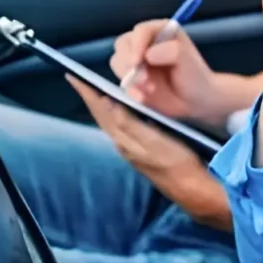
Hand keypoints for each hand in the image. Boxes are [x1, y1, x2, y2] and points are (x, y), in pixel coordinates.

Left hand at [68, 77, 231, 230]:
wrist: (190, 186)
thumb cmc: (175, 161)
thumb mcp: (154, 141)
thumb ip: (130, 124)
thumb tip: (108, 104)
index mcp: (123, 138)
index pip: (100, 110)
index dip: (87, 93)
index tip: (72, 75)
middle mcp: (122, 143)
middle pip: (101, 115)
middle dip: (90, 96)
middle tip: (81, 77)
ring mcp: (131, 147)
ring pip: (110, 120)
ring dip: (102, 103)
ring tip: (97, 88)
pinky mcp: (141, 148)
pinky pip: (121, 125)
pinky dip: (116, 111)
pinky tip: (123, 107)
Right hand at [110, 20, 227, 126]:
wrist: (195, 101)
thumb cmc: (196, 76)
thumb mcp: (190, 62)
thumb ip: (173, 52)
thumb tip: (149, 54)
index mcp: (161, 31)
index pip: (141, 31)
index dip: (136, 45)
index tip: (136, 62)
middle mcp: (146, 42)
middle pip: (123, 44)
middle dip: (128, 63)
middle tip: (143, 80)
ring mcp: (137, 60)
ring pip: (118, 62)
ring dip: (129, 77)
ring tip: (150, 89)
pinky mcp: (132, 78)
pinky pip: (122, 81)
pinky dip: (129, 91)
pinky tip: (143, 99)